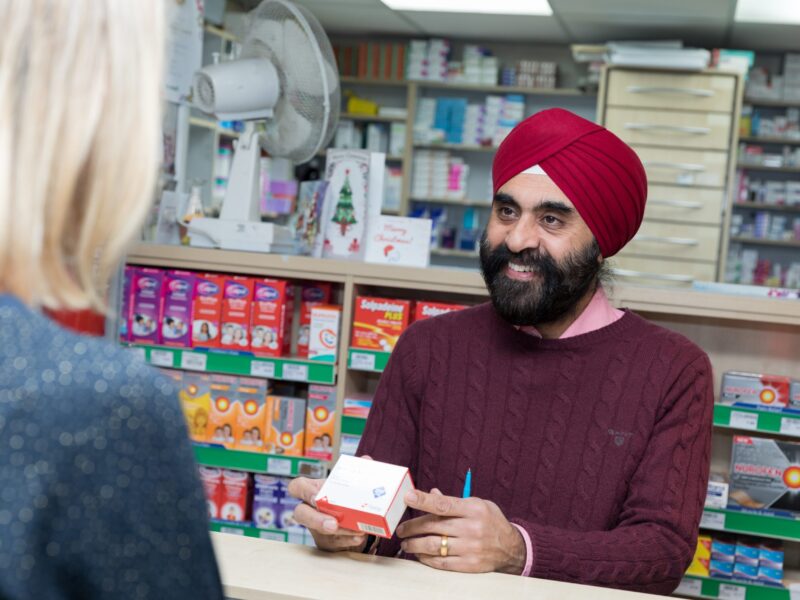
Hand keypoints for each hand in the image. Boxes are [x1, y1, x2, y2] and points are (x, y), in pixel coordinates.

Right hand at [287, 476, 367, 552]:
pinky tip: (358, 538)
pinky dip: (348, 541)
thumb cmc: (348, 498)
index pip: (297, 486)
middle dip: (316, 520)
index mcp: (314, 491)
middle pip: (301, 514)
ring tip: (358, 530)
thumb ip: (358, 472)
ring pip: (320, 532)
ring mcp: (317, 528)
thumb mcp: (352, 484)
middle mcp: (311, 509)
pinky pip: (334, 544)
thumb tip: (366, 460)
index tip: (317, 496)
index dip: (303, 491)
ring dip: (340, 531)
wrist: (355, 521)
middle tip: (333, 524)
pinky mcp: (328, 542)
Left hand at [397, 488, 525, 574]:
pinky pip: (441, 562)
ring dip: (414, 544)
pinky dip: (426, 558)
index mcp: (473, 509)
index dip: (423, 500)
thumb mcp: (477, 504)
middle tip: (401, 529)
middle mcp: (472, 528)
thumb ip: (454, 501)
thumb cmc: (491, 522)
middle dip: (412, 527)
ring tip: (406, 543)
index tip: (408, 497)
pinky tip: (420, 554)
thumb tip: (432, 494)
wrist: (512, 548)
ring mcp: (470, 548)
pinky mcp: (469, 565)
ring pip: (433, 545)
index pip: (443, 504)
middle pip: (433, 526)